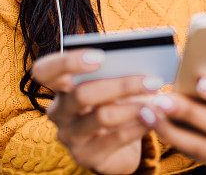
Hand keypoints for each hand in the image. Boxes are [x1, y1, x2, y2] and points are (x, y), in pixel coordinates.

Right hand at [31, 48, 161, 174]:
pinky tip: (155, 118)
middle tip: (154, 80)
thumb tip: (140, 49)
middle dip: (122, 85)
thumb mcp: (114, 81)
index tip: (100, 56)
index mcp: (60, 85)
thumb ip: (118, 64)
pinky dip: (138, 126)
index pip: (44, 70)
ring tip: (161, 103)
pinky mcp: (85, 156)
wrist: (120, 141)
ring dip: (135, 107)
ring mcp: (69, 135)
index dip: (68, 61)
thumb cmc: (116, 99)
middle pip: (82, 94)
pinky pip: (114, 140)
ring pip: (101, 117)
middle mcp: (59, 110)